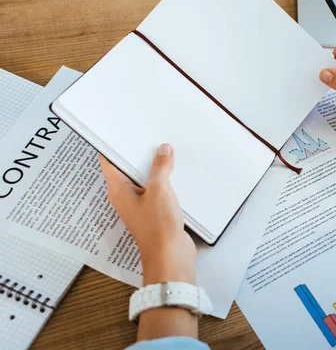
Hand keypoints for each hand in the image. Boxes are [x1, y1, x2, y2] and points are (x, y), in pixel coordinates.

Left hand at [99, 144, 195, 284]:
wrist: (170, 256)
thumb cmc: (158, 226)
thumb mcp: (160, 189)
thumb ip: (161, 167)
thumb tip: (163, 150)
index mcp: (119, 190)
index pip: (109, 162)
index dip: (112, 145)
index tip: (119, 130)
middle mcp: (126, 196)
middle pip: (127, 169)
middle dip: (138, 153)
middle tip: (148, 136)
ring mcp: (140, 205)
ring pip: (144, 179)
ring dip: (154, 168)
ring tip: (165, 151)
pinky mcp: (154, 212)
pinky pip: (157, 190)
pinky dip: (164, 180)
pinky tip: (176, 173)